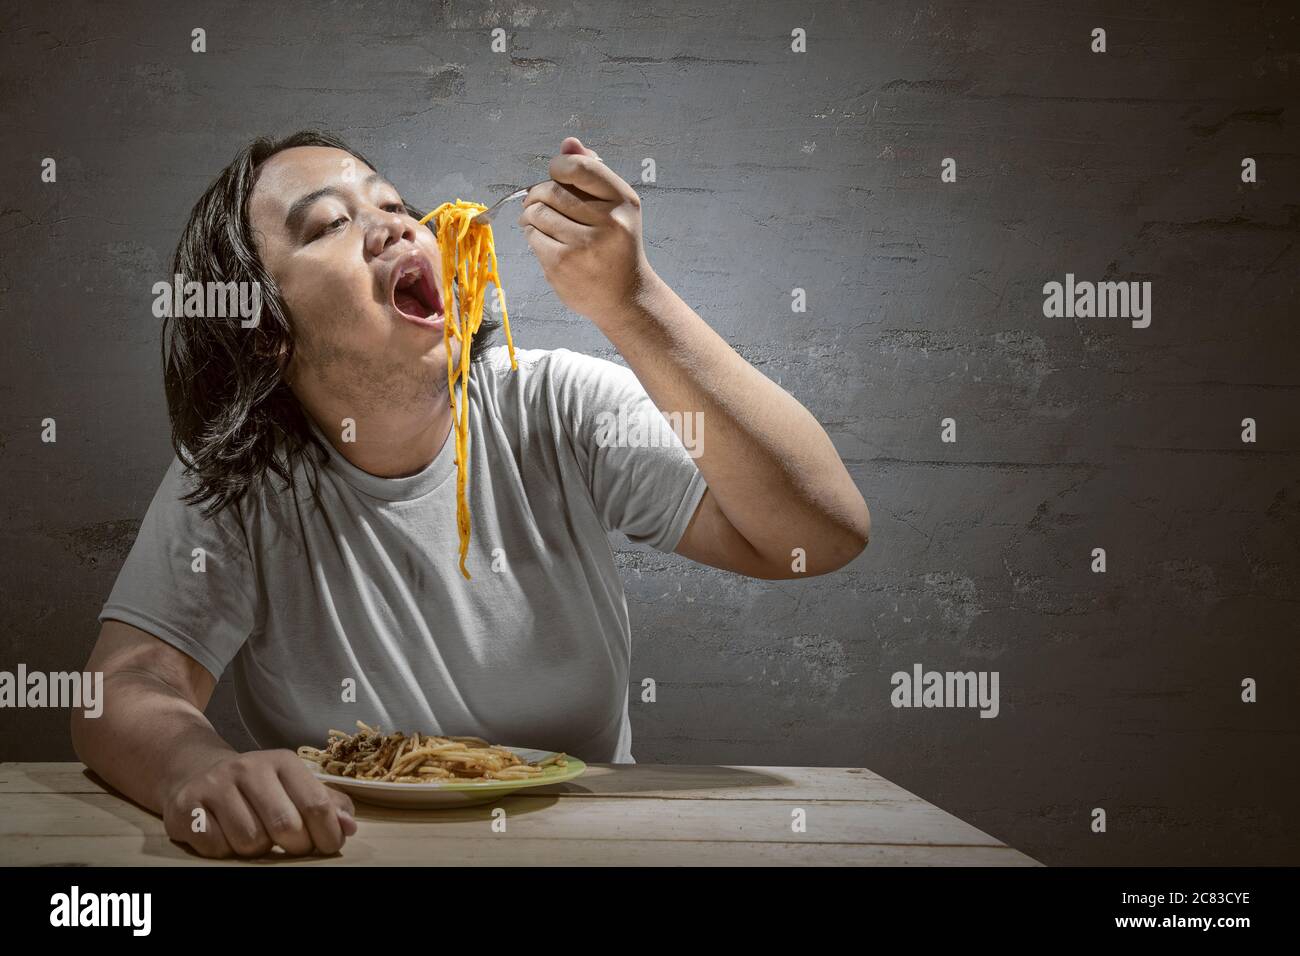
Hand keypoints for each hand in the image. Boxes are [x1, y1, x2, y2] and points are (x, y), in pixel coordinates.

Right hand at [162, 749, 356, 858]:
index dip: (327, 833)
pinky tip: (225, 834)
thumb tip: (349, 826)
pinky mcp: (187, 806)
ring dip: (256, 849)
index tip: (328, 845)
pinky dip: (224, 851)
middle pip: (285, 825)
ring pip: (250, 841)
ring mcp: (215, 785)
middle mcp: (249, 768)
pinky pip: (216, 847)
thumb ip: (326, 804)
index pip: (316, 804)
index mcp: (282, 761)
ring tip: (254, 834)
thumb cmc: (257, 787)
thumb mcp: (293, 785)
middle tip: (291, 846)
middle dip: (294, 846)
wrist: (196, 772)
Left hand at [518, 136, 660, 329]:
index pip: (579, 168)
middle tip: (539, 202)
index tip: (555, 175)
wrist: (625, 295)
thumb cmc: (617, 246)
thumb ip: (592, 172)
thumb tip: (568, 143)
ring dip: (532, 215)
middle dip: (538, 194)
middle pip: (550, 191)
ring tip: (541, 222)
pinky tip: (544, 240)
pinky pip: (532, 237)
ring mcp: (583, 245)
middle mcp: (607, 222)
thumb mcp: (616, 206)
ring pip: (537, 213)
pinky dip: (532, 235)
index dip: (558, 167)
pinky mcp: (562, 265)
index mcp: (622, 200)